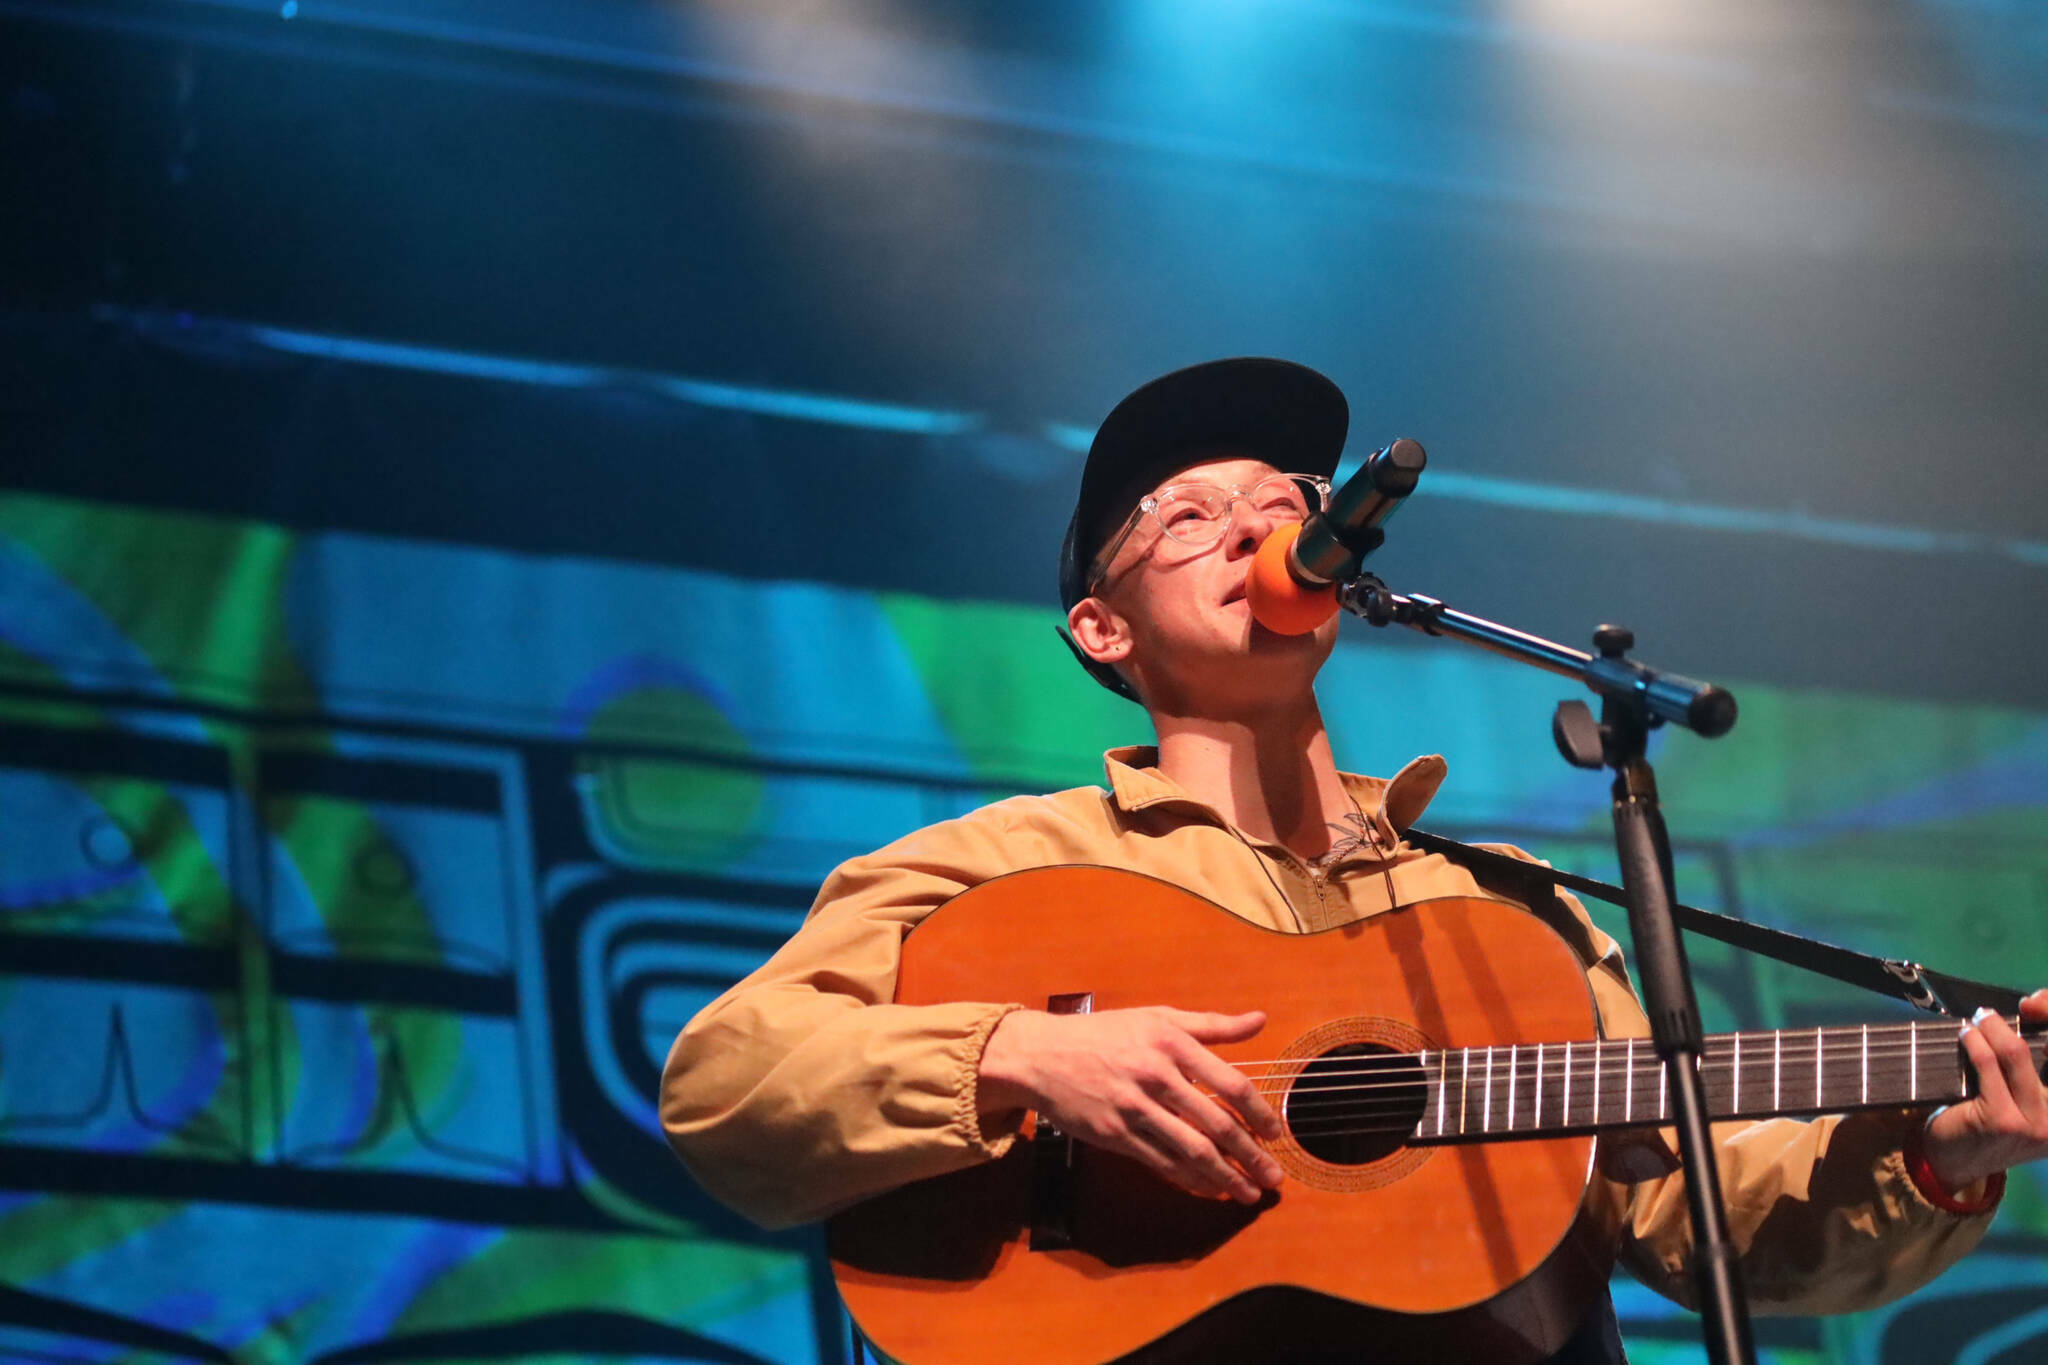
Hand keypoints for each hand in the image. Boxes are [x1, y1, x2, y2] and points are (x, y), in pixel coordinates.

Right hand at [978, 1006, 1286, 1203]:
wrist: (1042, 1056)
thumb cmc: (1104, 1034)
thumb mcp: (1157, 1017)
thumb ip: (1211, 1024)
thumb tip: (1259, 1020)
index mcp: (1172, 1043)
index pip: (1230, 1084)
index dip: (1259, 1114)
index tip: (1276, 1134)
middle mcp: (1156, 1076)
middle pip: (1217, 1125)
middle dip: (1251, 1157)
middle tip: (1274, 1178)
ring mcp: (1135, 1109)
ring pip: (1192, 1151)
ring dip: (1226, 1177)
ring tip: (1248, 1193)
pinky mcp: (1115, 1135)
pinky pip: (1161, 1163)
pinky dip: (1190, 1180)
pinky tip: (1209, 1188)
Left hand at [1921, 989, 2047, 1189]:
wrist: (1955, 1164)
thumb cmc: (1989, 1124)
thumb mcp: (2022, 1100)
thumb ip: (2030, 1071)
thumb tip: (2029, 1016)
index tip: (2037, 1004)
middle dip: (2022, 1021)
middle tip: (1994, 1013)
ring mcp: (2035, 1123)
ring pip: (2016, 1054)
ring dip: (1993, 1028)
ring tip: (1980, 1020)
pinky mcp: (2003, 1120)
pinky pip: (1988, 1066)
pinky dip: (1975, 1043)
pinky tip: (1967, 1036)